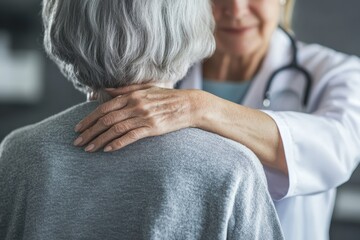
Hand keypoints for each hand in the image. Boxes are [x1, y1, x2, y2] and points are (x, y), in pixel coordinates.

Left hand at [73, 84, 199, 151]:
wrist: (188, 105)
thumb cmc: (166, 97)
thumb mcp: (145, 89)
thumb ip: (124, 90)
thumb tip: (103, 91)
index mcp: (131, 95)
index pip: (104, 108)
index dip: (89, 119)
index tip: (78, 128)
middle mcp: (135, 105)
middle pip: (106, 119)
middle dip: (89, 132)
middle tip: (77, 142)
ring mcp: (143, 116)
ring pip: (115, 129)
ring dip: (99, 140)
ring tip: (88, 149)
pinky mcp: (152, 128)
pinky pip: (131, 136)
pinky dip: (117, 143)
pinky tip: (107, 150)